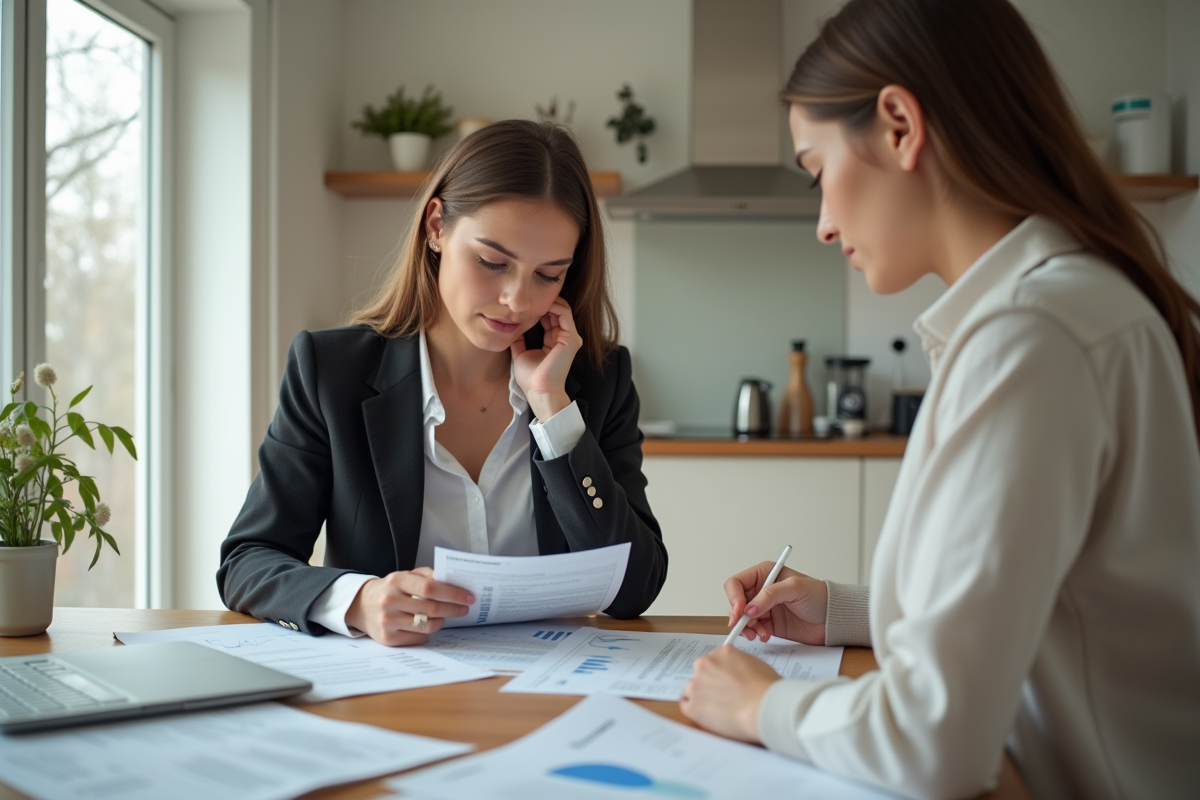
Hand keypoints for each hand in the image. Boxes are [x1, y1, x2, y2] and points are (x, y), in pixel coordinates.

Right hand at [344, 567, 473, 645]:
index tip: (468, 596)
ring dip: (442, 621)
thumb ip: (427, 576)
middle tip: (464, 608)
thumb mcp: (405, 576)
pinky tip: (428, 625)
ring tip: (446, 616)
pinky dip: (428, 633)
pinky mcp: (388, 638)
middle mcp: (390, 601)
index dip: (452, 593)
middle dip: (453, 609)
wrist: (362, 605)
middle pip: (431, 608)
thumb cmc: (390, 590)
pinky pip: (418, 638)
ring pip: (426, 626)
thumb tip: (453, 581)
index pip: (430, 588)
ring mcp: (387, 621)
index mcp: (396, 581)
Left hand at [511, 297, 581, 421]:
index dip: (538, 308)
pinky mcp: (571, 339)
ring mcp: (570, 338)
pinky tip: (540, 304)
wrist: (539, 392)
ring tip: (534, 297)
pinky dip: (554, 306)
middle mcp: (565, 338)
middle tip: (529, 295)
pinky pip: (565, 314)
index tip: (525, 302)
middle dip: (544, 301)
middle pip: (557, 311)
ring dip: (549, 301)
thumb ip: (519, 340)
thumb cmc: (532, 378)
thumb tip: (511, 328)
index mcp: (555, 341)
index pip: (550, 317)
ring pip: (563, 309)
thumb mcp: (521, 353)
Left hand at [680, 645, 778, 741]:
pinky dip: (695, 711)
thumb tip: (737, 673)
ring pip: (691, 690)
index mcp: (722, 653)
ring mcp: (696, 685)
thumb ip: (740, 665)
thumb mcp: (757, 665)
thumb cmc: (767, 690)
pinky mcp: (692, 706)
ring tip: (717, 709)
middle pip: (700, 673)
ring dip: (701, 697)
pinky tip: (707, 716)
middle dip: (709, 684)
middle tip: (723, 697)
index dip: (720, 674)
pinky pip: (686, 706)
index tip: (725, 683)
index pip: (714, 661)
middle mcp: (705, 664)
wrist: (763, 708)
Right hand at [725, 563, 827, 645]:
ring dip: (747, 627)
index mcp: (764, 574)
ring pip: (741, 618)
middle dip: (739, 616)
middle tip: (746, 626)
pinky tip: (765, 636)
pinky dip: (754, 634)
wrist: (833, 619)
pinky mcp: (768, 624)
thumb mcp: (795, 588)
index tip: (740, 612)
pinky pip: (751, 630)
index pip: (736, 583)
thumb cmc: (819, 597)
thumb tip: (749, 608)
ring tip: (760, 633)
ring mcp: (763, 608)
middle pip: (736, 602)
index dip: (734, 598)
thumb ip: (770, 595)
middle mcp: (760, 590)